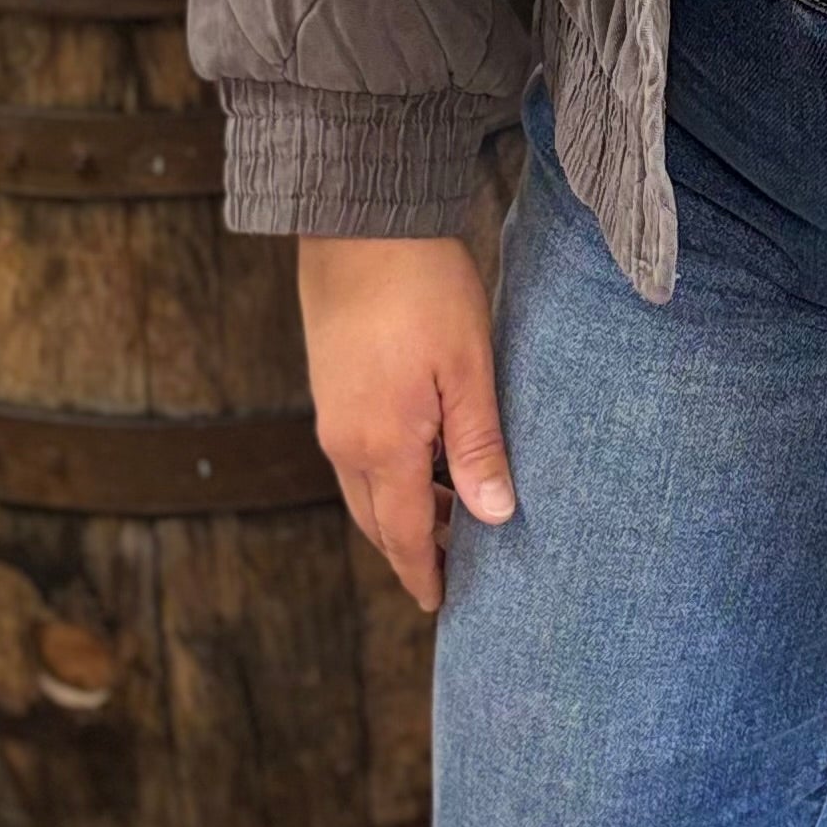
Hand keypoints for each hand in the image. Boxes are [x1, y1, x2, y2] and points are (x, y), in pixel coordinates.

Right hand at [298, 235, 514, 612]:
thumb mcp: (469, 366)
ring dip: (401, 509)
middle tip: (452, 568)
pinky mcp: (331, 387)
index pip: (404, 533)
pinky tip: (421, 457)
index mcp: (382, 445)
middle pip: (379, 518)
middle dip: (412, 548)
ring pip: (364, 487)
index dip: (424, 571)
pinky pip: (356, 454)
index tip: (441, 602)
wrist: (362, 224)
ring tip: (450, 515)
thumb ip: (479, 445)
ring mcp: (332, 414)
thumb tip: (495, 516)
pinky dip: (387, 473)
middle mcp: (346, 441)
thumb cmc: (424, 288)